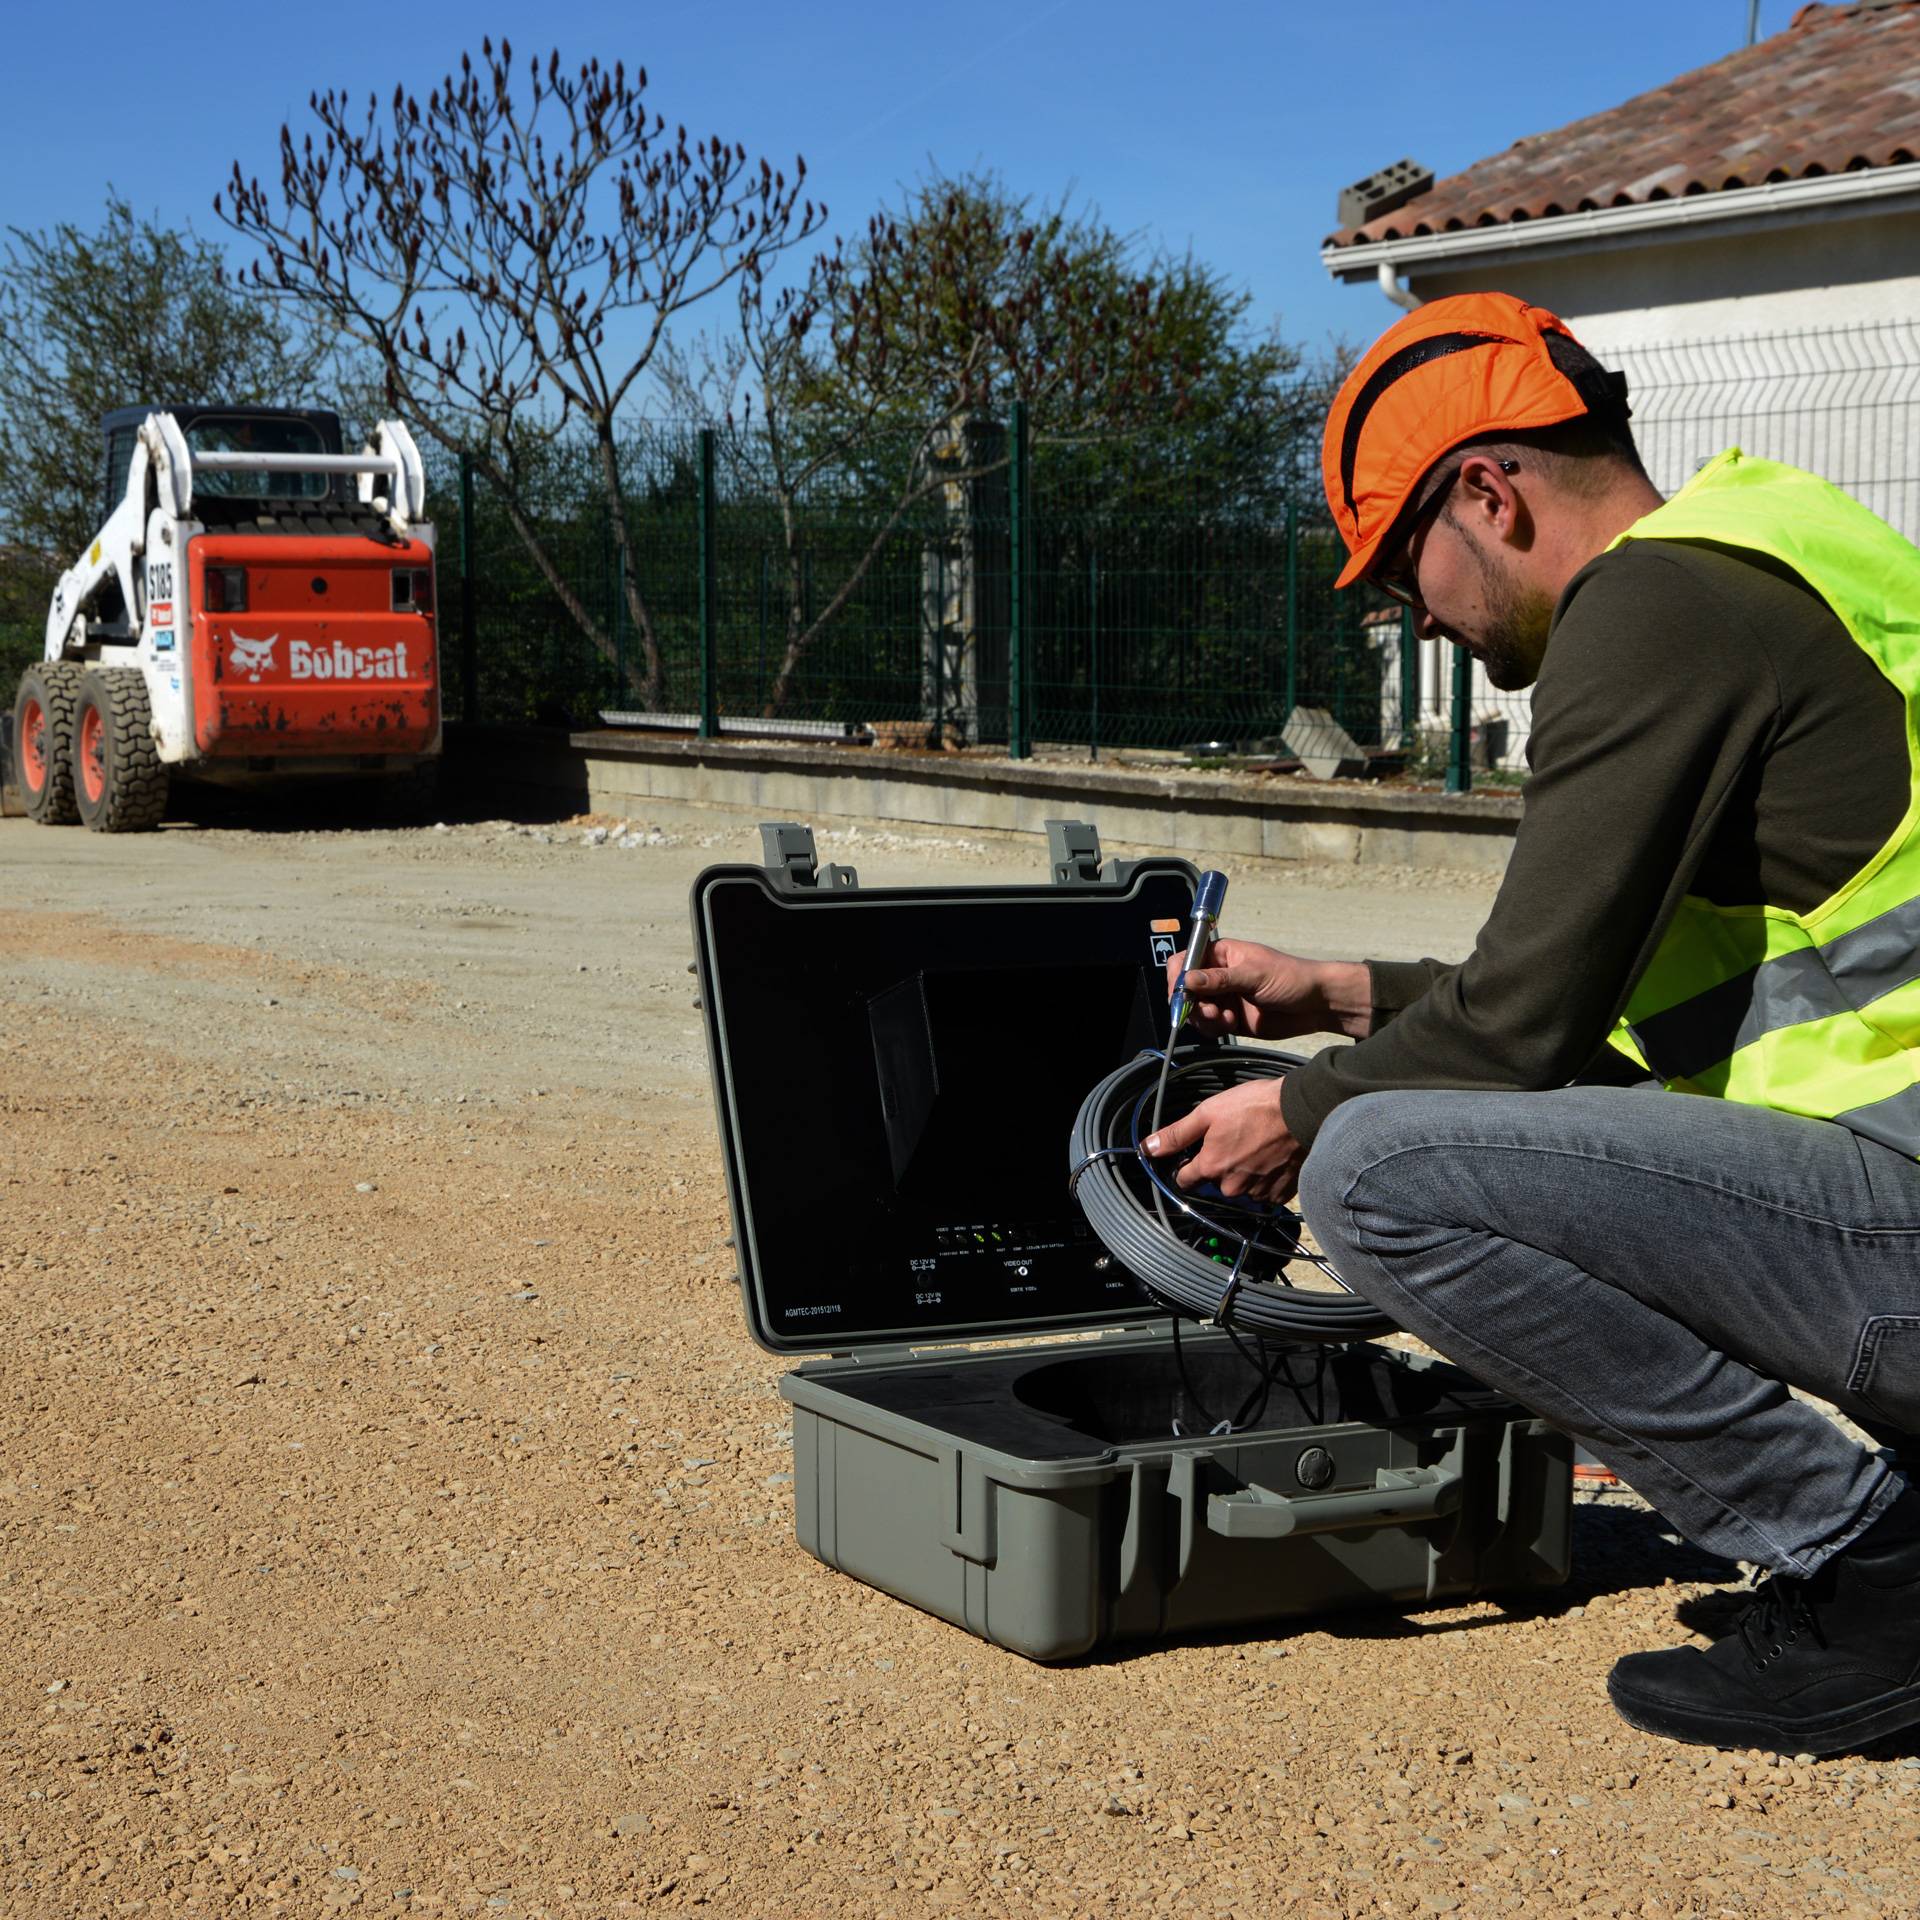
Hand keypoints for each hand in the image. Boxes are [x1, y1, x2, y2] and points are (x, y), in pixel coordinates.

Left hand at [1144, 1077, 1305, 1204]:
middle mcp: (1232, 1187)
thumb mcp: (1208, 1112)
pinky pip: (1265, 1193)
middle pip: (1215, 1184)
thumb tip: (1148, 1148)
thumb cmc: (1255, 1107)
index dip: (1187, 1165)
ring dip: (1244, 1173)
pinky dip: (1266, 1179)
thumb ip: (1177, 1134)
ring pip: (1241, 1188)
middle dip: (1220, 1166)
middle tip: (1234, 1140)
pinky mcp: (1281, 1194)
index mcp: (1211, 1168)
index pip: (1185, 1179)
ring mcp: (1258, 1193)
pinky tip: (1270, 1158)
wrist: (1302, 1111)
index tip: (1196, 1153)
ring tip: (1255, 1146)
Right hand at [1165, 939, 1371, 1041]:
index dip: (1178, 976)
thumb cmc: (1290, 979)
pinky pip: (1208, 1026)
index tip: (1180, 993)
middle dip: (1190, 1003)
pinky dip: (1213, 1029)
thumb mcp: (1254, 975)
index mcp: (1221, 955)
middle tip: (1209, 1012)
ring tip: (1224, 1020)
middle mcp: (1217, 976)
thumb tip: (1187, 979)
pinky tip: (1231, 1025)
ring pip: (1194, 1011)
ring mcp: (1223, 998)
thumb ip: (1220, 979)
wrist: (1315, 1006)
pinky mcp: (1229, 1019)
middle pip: (1184, 989)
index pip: (1185, 960)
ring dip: (1203, 1018)